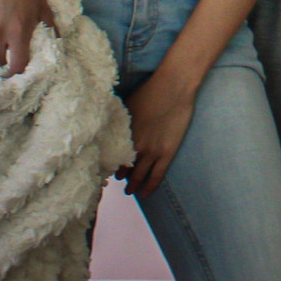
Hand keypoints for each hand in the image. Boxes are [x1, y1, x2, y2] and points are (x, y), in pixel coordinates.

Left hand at [119, 72, 195, 196]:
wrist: (173, 87)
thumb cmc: (149, 91)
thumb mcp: (126, 106)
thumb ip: (118, 122)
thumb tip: (108, 127)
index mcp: (122, 137)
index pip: (111, 159)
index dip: (109, 165)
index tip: (107, 169)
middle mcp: (134, 148)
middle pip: (123, 170)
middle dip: (120, 177)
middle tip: (118, 181)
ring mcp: (151, 152)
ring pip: (138, 176)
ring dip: (132, 185)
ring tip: (130, 190)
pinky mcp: (167, 153)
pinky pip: (157, 176)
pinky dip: (150, 186)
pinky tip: (145, 193)